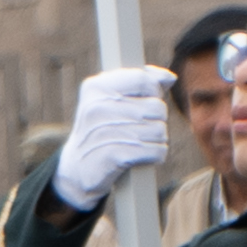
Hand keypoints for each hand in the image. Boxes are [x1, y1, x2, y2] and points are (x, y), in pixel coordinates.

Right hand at [49, 65, 180, 218]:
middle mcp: (98, 107)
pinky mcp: (114, 156)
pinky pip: (156, 151)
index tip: (144, 103)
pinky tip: (142, 157)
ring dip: (157, 140)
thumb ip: (142, 83)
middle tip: (141, 129)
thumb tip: (169, 77)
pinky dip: (156, 155)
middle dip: (157, 120)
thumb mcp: (112, 98)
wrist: (77, 168)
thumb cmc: (103, 128)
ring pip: (160, 130)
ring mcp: (105, 132)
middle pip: (157, 107)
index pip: (144, 80)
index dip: (153, 92)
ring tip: (140, 143)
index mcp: (97, 87)